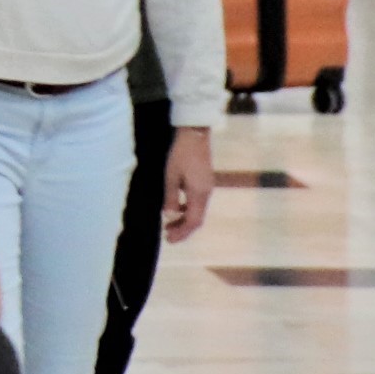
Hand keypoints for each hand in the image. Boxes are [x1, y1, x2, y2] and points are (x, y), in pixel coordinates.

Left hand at [163, 126, 215, 240]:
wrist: (195, 133)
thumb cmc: (180, 154)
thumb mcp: (171, 176)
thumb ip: (170, 197)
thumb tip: (169, 217)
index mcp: (199, 194)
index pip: (193, 222)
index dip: (181, 233)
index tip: (169, 240)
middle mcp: (206, 193)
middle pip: (197, 218)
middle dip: (183, 229)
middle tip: (167, 235)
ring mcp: (207, 186)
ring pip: (198, 210)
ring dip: (184, 219)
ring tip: (169, 223)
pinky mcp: (205, 180)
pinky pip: (197, 201)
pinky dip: (187, 208)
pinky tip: (176, 206)